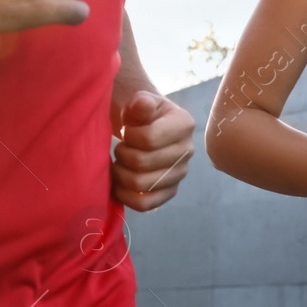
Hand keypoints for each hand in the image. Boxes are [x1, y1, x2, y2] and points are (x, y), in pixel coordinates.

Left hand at [110, 91, 194, 209]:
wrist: (146, 128)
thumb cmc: (141, 114)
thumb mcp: (140, 102)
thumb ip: (141, 103)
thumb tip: (143, 104)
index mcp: (184, 124)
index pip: (149, 139)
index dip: (129, 136)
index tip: (126, 131)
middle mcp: (187, 151)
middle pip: (142, 163)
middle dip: (122, 154)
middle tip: (119, 148)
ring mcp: (180, 174)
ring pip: (141, 185)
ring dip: (120, 174)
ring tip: (119, 162)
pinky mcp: (170, 192)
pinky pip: (145, 204)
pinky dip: (125, 196)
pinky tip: (118, 183)